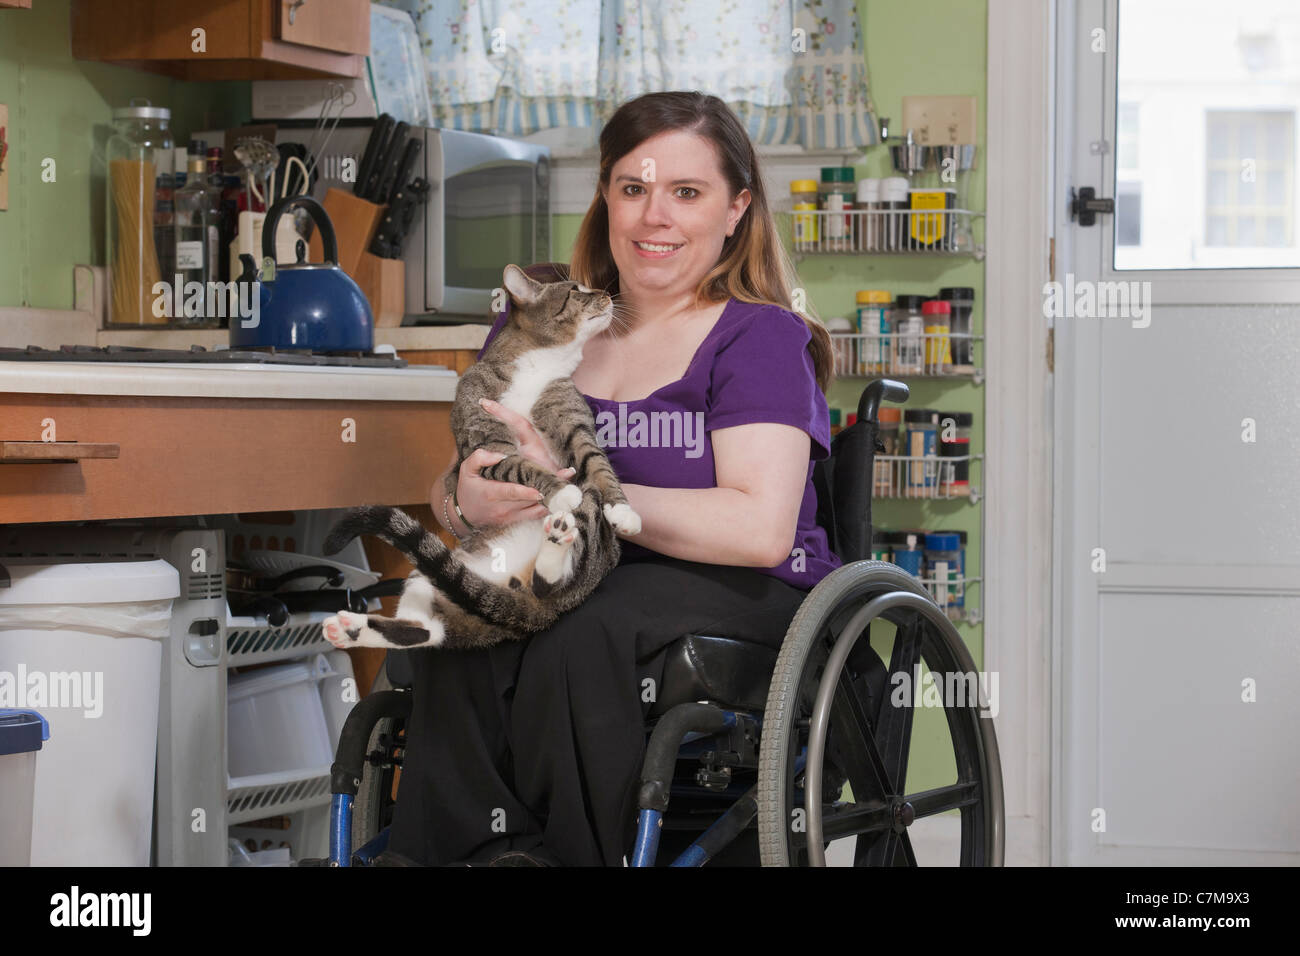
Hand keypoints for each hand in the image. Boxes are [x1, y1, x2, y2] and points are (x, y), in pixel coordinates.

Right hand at [452, 403, 577, 527]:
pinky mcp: (516, 521)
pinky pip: (536, 515)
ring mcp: (511, 517)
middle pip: (529, 501)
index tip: (540, 488)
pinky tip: (560, 497)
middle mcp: (503, 508)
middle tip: (566, 479)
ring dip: (552, 500)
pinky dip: (549, 507)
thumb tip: (499, 455)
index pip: (511, 492)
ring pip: (536, 510)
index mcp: (491, 493)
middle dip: (547, 491)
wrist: (464, 516)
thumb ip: (479, 458)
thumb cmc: (468, 489)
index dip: (527, 491)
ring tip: (567, 487)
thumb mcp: (466, 470)